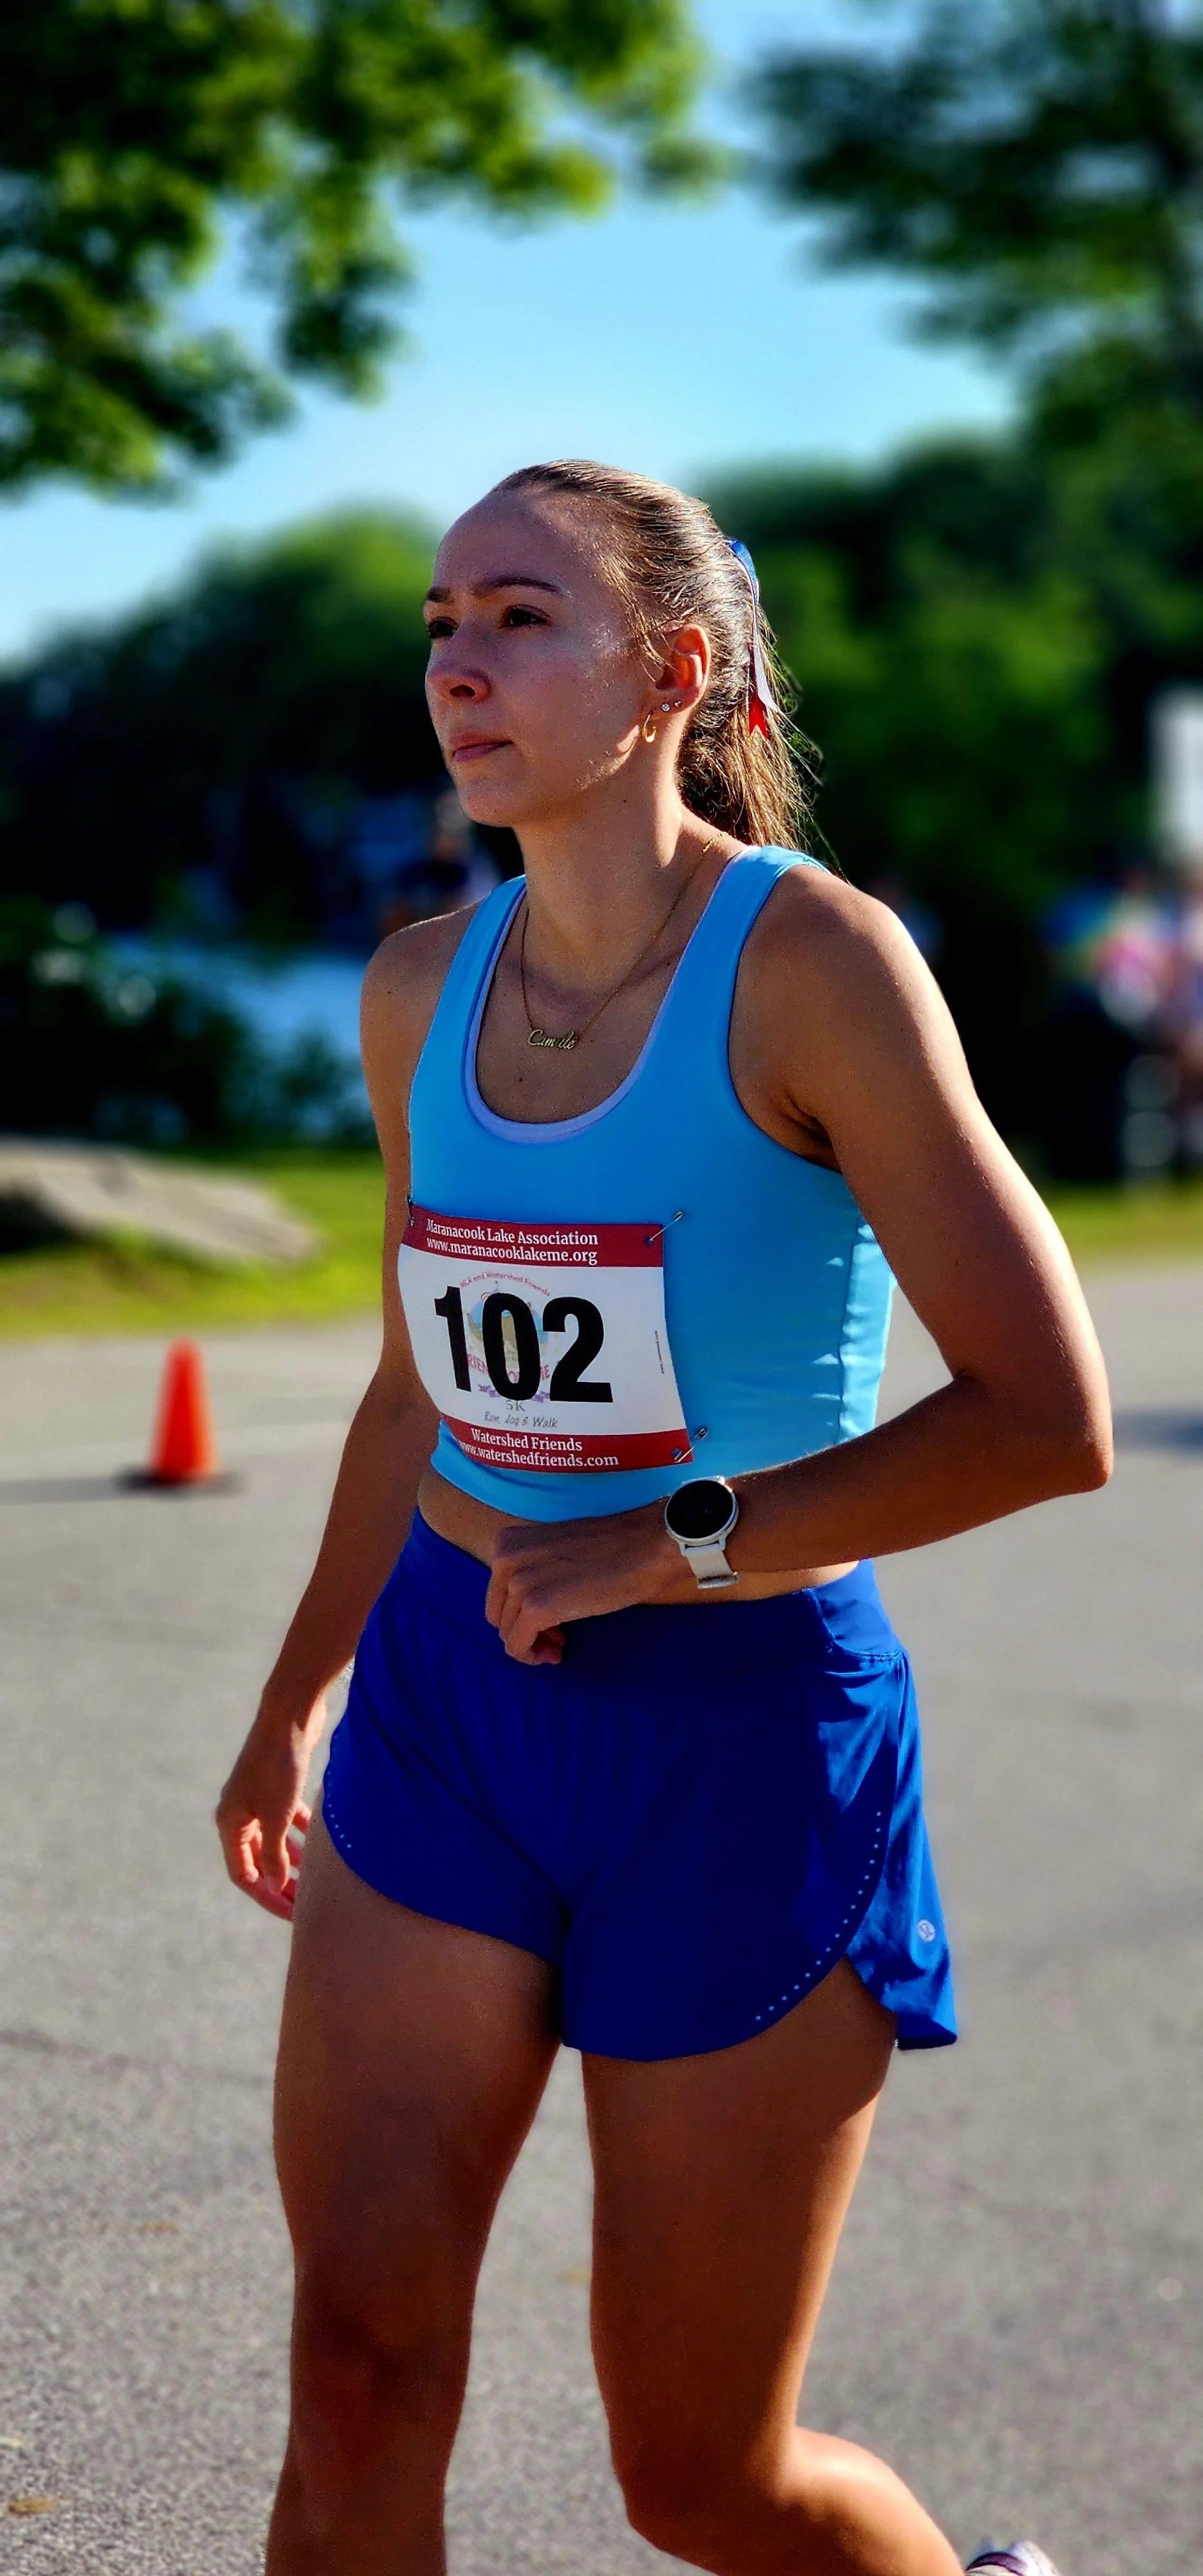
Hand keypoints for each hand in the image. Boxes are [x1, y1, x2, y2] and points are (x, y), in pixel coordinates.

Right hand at [215, 1696, 324, 1919]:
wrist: (291, 1714)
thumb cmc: (279, 1765)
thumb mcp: (277, 1815)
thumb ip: (274, 1854)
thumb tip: (274, 1886)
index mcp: (230, 1822)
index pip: (243, 1873)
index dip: (266, 1896)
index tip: (292, 1914)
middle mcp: (239, 1812)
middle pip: (258, 1860)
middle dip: (280, 1883)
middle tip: (304, 1906)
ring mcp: (258, 1799)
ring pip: (273, 1841)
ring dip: (292, 1861)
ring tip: (315, 1881)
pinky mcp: (277, 1786)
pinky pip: (285, 1821)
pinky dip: (299, 1835)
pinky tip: (318, 1845)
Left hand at [485, 1505, 688, 1665]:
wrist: (645, 1546)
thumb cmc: (612, 1546)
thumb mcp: (555, 1548)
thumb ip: (532, 1569)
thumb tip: (525, 1605)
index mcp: (507, 1542)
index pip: (497, 1591)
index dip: (519, 1610)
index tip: (547, 1619)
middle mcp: (504, 1559)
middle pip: (499, 1614)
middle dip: (524, 1630)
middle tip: (556, 1637)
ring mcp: (519, 1583)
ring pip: (507, 1633)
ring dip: (534, 1644)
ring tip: (561, 1644)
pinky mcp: (537, 1608)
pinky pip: (518, 1647)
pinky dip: (534, 1656)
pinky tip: (558, 1653)